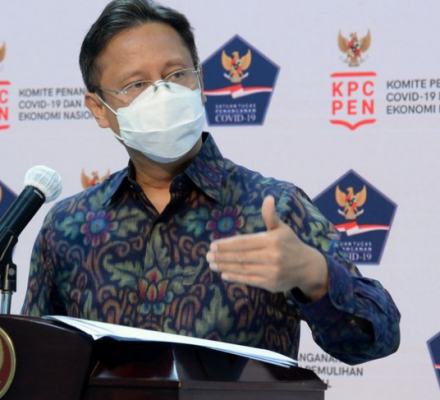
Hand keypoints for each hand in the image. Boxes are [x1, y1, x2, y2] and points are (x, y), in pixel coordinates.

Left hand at [206, 196, 328, 299]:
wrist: (307, 266)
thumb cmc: (290, 244)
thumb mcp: (281, 228)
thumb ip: (270, 215)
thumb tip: (268, 198)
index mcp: (272, 240)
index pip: (244, 242)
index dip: (227, 244)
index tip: (213, 245)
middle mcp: (271, 256)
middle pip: (241, 256)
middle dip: (222, 256)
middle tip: (208, 255)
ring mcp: (271, 271)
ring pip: (243, 268)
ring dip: (225, 266)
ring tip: (212, 264)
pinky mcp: (270, 283)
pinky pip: (249, 279)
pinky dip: (235, 277)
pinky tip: (224, 274)